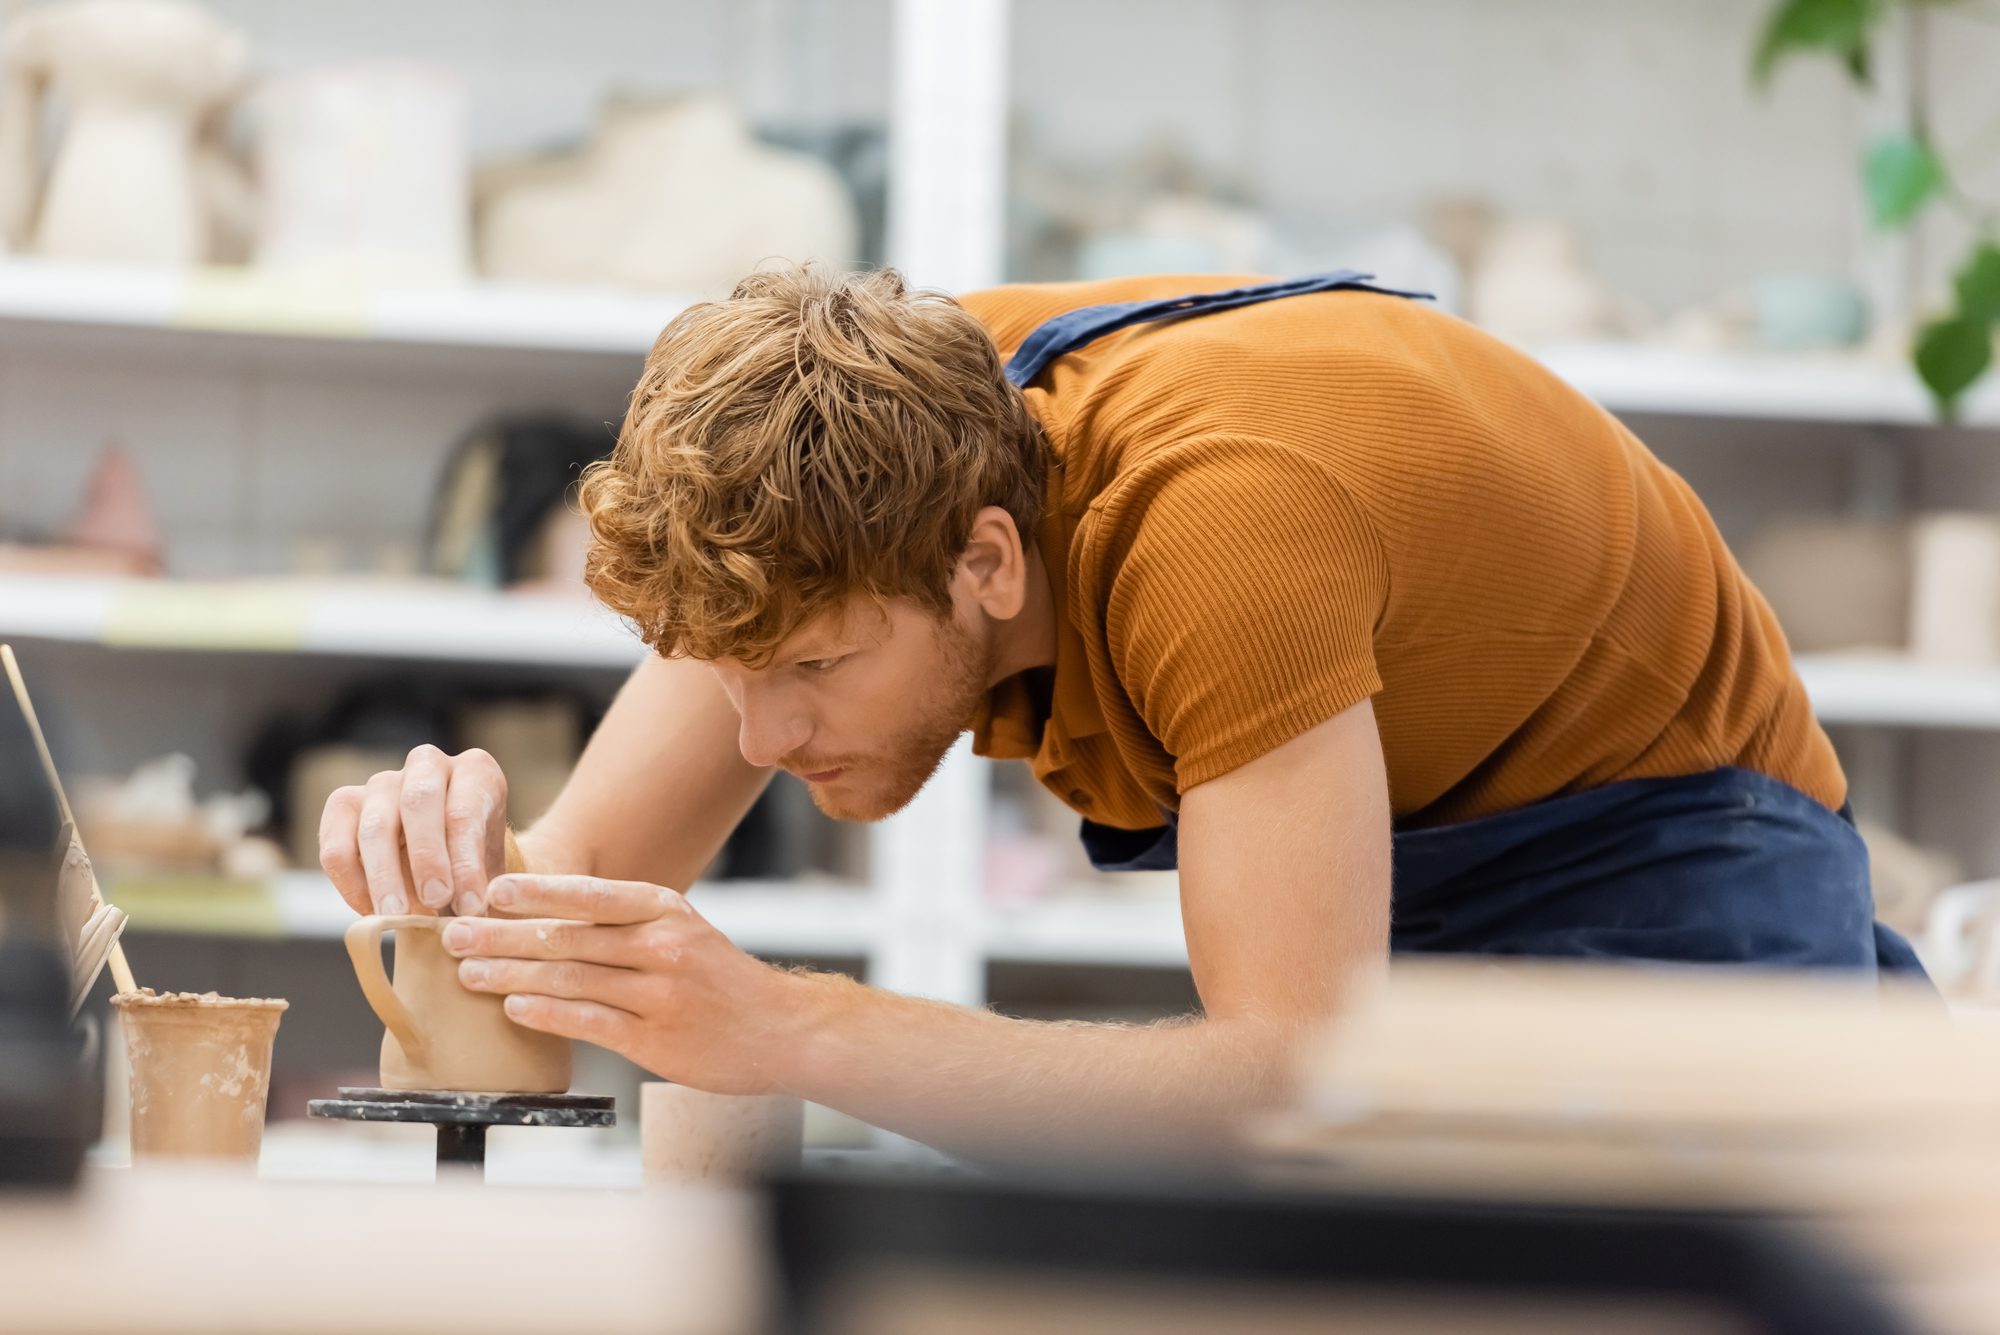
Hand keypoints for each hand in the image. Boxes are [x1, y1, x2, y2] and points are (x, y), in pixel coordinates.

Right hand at [319, 745, 508, 917]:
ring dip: (384, 876)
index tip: (470, 906)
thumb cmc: (472, 862)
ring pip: (374, 826)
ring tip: (396, 916)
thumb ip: (480, 886)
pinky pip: (337, 847)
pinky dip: (351, 884)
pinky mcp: (343, 805)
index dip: (466, 862)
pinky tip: (371, 911)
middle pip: (419, 802)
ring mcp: (381, 782)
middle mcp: (427, 765)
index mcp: (475, 771)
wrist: (442, 858)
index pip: (467, 811)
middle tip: (435, 901)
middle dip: (427, 857)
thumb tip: (470, 914)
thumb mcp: (490, 868)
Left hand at [439, 873, 820, 1093]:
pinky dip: (545, 1014)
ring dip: (509, 976)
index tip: (490, 891)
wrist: (780, 1029)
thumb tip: (547, 919)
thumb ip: (625, 923)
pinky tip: (513, 1009)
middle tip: (455, 935)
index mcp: (666, 909)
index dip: (536, 892)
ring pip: (569, 979)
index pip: (590, 895)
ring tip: (468, 974)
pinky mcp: (653, 1038)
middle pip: (567, 937)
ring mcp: (658, 993)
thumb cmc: (720, 980)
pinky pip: (587, 1022)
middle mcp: (662, 945)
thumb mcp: (683, 930)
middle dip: (502, 936)